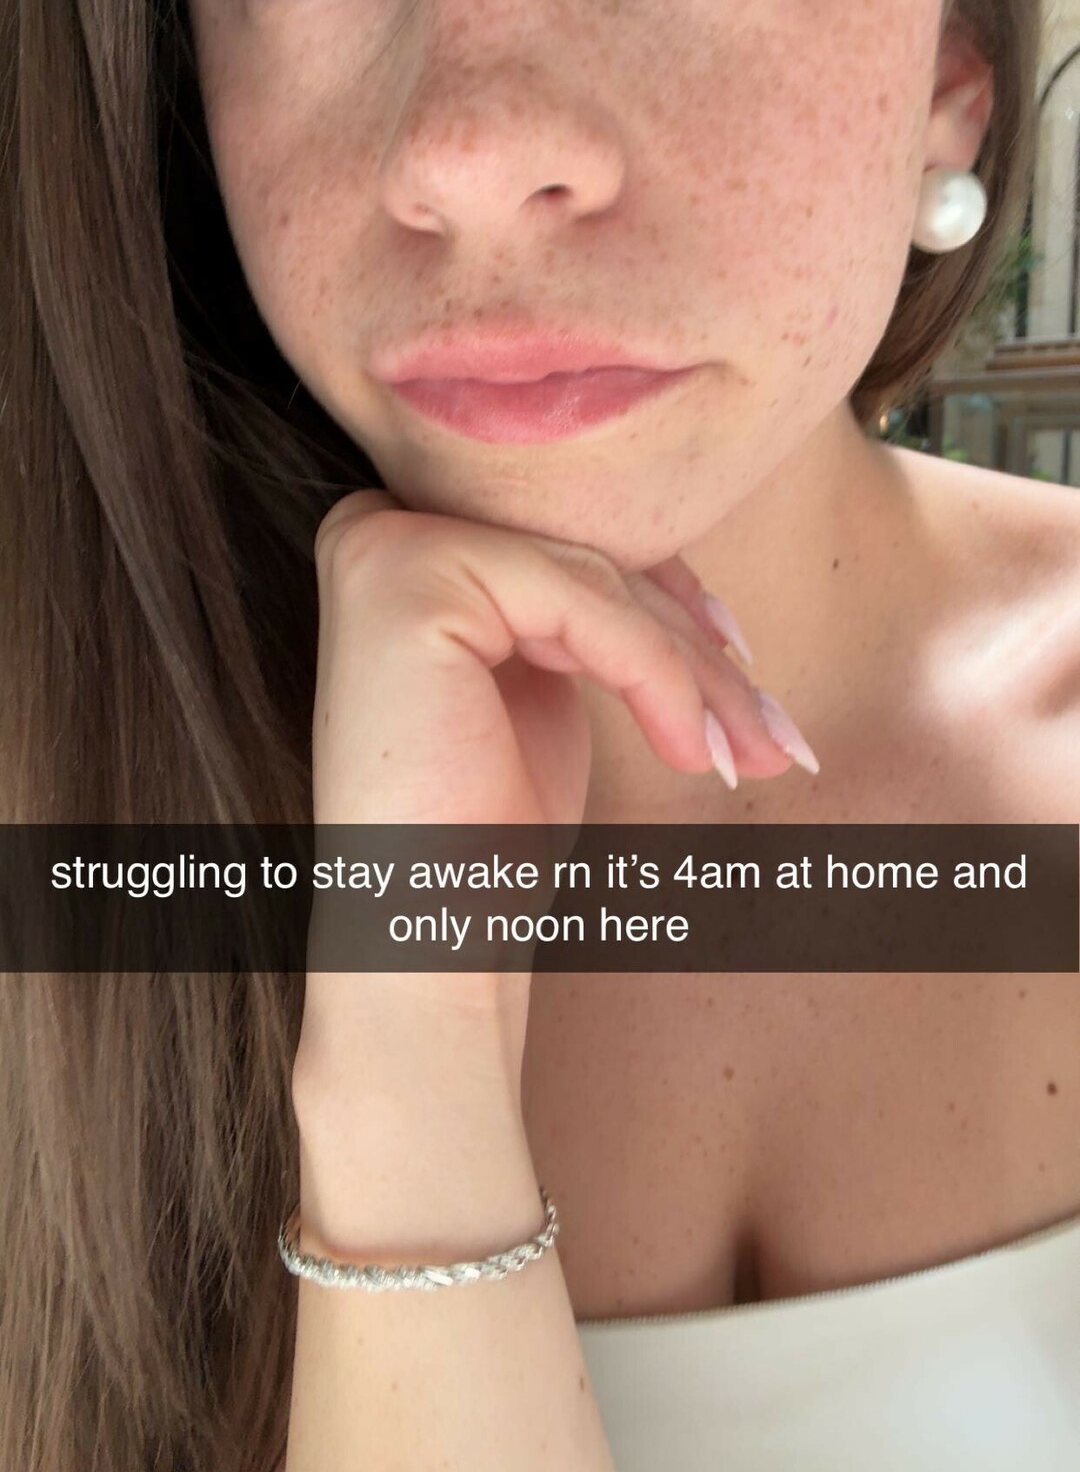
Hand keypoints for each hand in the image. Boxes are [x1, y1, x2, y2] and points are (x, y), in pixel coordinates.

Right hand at [296, 487, 799, 1099]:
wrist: (425, 941)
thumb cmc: (484, 834)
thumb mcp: (544, 687)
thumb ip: (581, 612)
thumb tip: (695, 586)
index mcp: (400, 552)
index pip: (563, 540)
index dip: (665, 598)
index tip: (744, 661)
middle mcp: (373, 530)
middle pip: (581, 555)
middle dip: (695, 644)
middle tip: (774, 731)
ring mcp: (384, 546)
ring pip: (593, 576)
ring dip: (695, 673)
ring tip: (751, 753)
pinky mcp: (408, 578)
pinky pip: (578, 600)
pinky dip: (657, 674)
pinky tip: (692, 749)